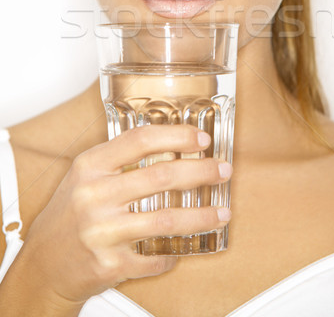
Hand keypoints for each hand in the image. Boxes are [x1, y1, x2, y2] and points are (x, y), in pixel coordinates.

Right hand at [22, 125, 232, 303]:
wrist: (44, 262)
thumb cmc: (70, 213)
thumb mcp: (86, 175)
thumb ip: (120, 159)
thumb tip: (171, 145)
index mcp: (90, 166)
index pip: (140, 140)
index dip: (176, 136)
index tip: (201, 139)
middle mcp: (94, 196)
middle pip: (161, 176)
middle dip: (201, 171)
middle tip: (222, 170)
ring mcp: (102, 231)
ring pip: (166, 219)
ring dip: (202, 216)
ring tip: (222, 212)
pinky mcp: (110, 264)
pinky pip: (155, 257)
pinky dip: (174, 252)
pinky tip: (182, 247)